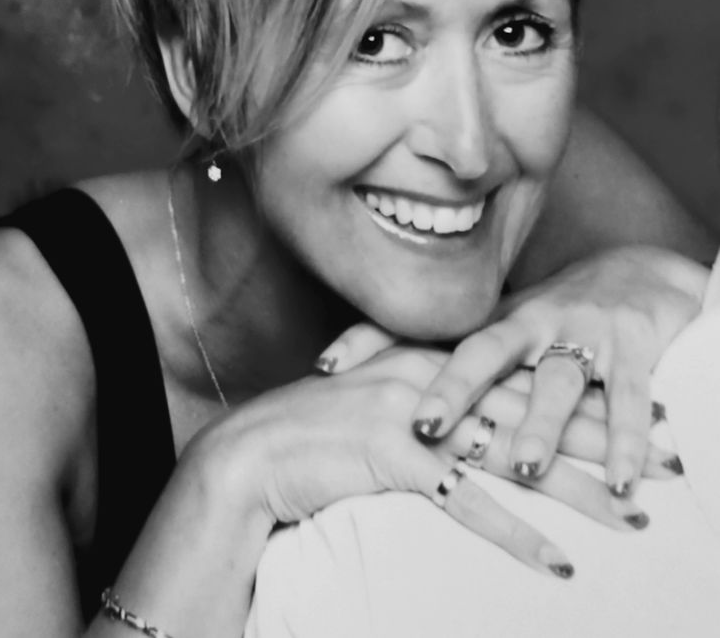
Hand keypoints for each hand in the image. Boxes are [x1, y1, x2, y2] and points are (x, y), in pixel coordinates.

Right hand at [201, 345, 652, 580]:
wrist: (254, 448)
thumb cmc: (316, 431)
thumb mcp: (379, 399)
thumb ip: (429, 400)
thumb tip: (476, 422)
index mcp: (432, 360)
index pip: (525, 377)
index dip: (585, 395)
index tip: (641, 410)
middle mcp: (431, 378)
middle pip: (536, 411)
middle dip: (608, 437)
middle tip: (669, 458)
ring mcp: (413, 414)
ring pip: (514, 454)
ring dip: (579, 490)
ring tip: (633, 516)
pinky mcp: (393, 455)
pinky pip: (465, 502)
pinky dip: (513, 535)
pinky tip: (553, 562)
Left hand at [315, 245, 704, 494]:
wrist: (640, 277)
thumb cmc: (556, 318)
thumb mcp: (501, 332)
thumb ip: (448, 357)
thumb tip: (372, 384)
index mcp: (490, 319)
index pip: (422, 329)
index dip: (373, 344)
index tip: (325, 366)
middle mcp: (530, 320)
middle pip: (484, 354)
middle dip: (455, 390)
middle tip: (424, 426)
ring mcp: (582, 331)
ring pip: (557, 382)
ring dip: (540, 426)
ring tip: (521, 468)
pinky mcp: (635, 345)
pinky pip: (631, 396)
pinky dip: (628, 438)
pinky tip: (620, 477)